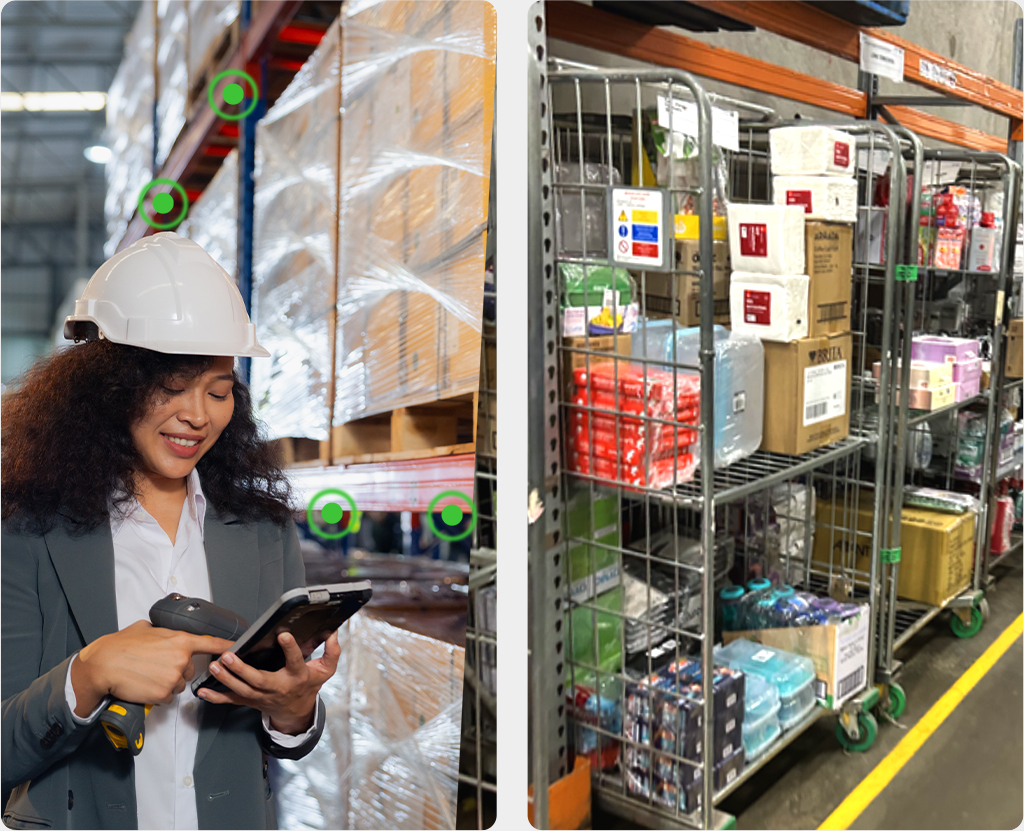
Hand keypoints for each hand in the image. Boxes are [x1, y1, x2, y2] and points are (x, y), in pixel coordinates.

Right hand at [71, 621, 234, 716]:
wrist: (104, 665)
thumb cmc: (121, 645)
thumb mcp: (147, 628)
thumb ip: (164, 632)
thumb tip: (166, 633)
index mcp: (180, 640)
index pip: (210, 644)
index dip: (225, 646)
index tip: (236, 648)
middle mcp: (181, 659)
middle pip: (189, 669)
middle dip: (177, 668)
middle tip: (156, 665)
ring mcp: (173, 678)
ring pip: (179, 683)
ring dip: (167, 681)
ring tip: (148, 674)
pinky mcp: (164, 694)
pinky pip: (167, 696)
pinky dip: (158, 693)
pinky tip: (145, 685)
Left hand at [196, 630, 340, 734]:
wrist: (297, 711)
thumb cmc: (308, 686)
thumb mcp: (325, 670)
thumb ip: (332, 652)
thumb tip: (333, 633)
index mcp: (296, 677)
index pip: (294, 662)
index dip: (290, 649)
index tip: (283, 635)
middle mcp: (278, 688)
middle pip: (258, 679)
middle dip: (242, 669)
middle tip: (229, 656)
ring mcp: (261, 697)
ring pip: (242, 690)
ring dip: (227, 679)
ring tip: (216, 665)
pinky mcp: (249, 701)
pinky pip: (231, 700)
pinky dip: (216, 697)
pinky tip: (203, 690)